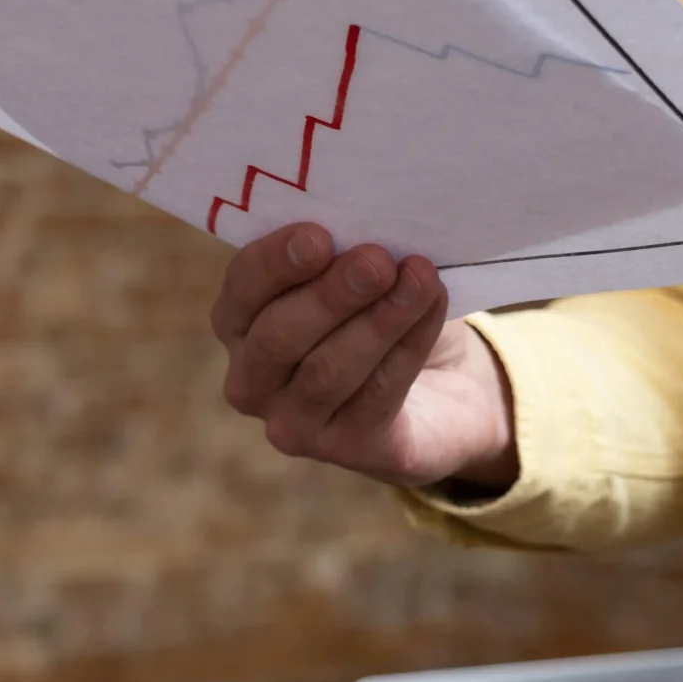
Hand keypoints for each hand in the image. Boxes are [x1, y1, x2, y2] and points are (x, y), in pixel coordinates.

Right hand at [211, 223, 518, 488]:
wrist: (442, 383)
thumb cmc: (383, 310)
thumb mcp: (360, 272)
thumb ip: (347, 252)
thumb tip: (365, 231)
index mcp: (240, 323)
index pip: (242, 290)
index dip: (275, 263)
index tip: (319, 236)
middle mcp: (251, 380)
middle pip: (278, 338)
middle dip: (330, 296)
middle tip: (377, 261)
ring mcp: (293, 424)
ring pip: (328, 371)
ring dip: (379, 320)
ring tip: (421, 278)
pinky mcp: (346, 450)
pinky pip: (376, 395)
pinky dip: (408, 346)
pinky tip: (432, 307)